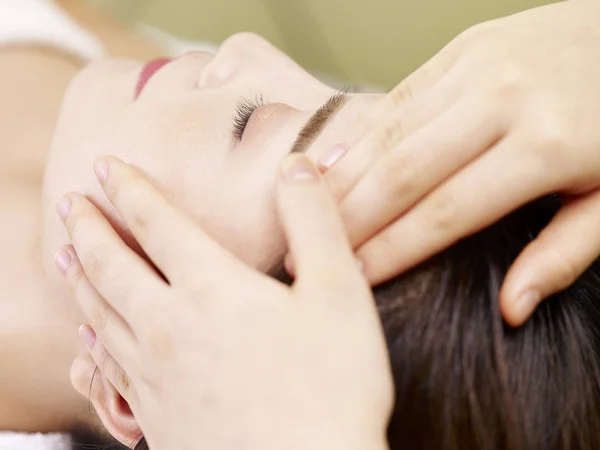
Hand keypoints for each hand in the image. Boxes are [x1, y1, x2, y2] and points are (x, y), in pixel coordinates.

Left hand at [57, 156, 392, 449]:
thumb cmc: (331, 387)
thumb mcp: (339, 291)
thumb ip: (314, 221)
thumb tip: (296, 165)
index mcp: (212, 289)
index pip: (157, 224)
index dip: (130, 189)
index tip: (106, 166)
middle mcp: (169, 326)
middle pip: (111, 266)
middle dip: (88, 228)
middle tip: (68, 204)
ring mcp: (155, 376)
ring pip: (100, 316)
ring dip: (79, 280)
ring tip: (64, 257)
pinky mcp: (155, 417)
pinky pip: (107, 370)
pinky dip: (91, 343)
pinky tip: (89, 341)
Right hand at [315, 0, 599, 325]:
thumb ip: (563, 254)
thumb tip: (511, 308)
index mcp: (548, 147)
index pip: (447, 212)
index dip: (393, 250)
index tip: (353, 278)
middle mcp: (504, 100)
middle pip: (403, 171)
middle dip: (350, 217)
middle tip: (306, 249)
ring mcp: (480, 66)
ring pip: (391, 131)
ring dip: (343, 176)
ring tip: (304, 211)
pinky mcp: (463, 49)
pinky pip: (398, 96)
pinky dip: (359, 133)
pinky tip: (328, 162)